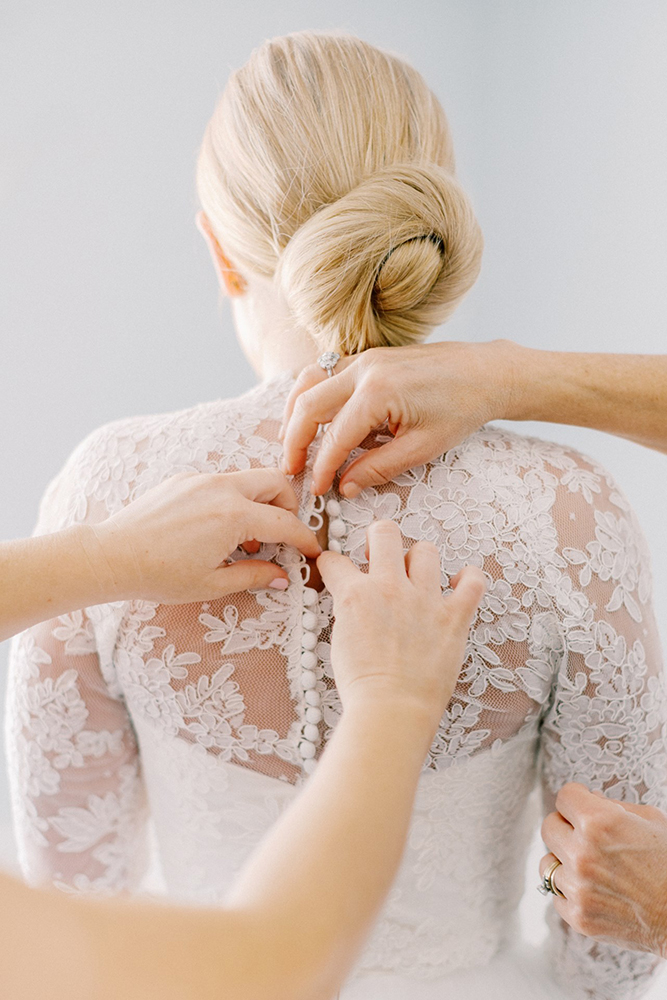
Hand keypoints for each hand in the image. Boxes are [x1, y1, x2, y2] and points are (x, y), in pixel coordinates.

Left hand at [87, 469, 320, 602]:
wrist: (112, 556)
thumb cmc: (158, 574)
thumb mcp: (212, 583)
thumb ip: (254, 575)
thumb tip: (281, 577)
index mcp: (233, 515)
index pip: (286, 523)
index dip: (304, 539)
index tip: (311, 552)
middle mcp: (221, 489)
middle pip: (275, 482)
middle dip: (288, 506)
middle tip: (283, 534)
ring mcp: (200, 480)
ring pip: (248, 480)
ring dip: (259, 504)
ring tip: (246, 540)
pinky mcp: (183, 480)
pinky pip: (221, 483)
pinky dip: (232, 501)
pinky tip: (217, 531)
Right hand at [280, 340, 518, 496]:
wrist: (485, 372)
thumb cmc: (461, 409)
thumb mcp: (423, 448)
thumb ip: (379, 468)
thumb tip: (345, 486)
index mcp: (379, 392)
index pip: (335, 437)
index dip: (321, 468)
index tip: (316, 490)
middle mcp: (364, 369)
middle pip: (308, 405)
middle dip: (294, 441)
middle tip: (290, 470)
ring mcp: (363, 358)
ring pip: (308, 382)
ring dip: (295, 414)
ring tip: (292, 445)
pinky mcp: (367, 357)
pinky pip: (324, 373)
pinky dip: (310, 395)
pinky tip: (312, 419)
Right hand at [317, 520, 485, 720]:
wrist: (391, 711)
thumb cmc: (364, 687)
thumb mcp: (339, 641)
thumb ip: (348, 612)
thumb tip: (353, 600)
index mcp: (355, 595)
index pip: (335, 561)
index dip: (332, 564)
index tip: (337, 570)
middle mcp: (389, 588)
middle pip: (385, 533)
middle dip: (378, 539)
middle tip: (377, 557)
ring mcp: (424, 600)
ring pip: (426, 550)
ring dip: (418, 559)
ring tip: (416, 575)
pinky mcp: (453, 617)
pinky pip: (473, 581)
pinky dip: (468, 578)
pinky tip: (458, 585)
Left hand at [540, 783, 666, 957]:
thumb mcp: (650, 820)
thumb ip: (613, 805)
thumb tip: (589, 798)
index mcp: (598, 822)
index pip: (564, 797)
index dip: (576, 799)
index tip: (582, 805)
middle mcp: (582, 852)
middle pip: (549, 827)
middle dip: (566, 827)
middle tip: (584, 836)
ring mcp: (578, 887)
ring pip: (547, 863)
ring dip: (563, 861)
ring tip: (588, 866)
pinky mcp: (578, 916)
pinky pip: (556, 895)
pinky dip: (570, 892)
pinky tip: (593, 890)